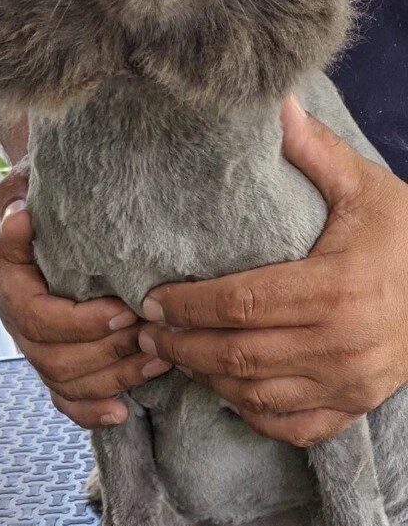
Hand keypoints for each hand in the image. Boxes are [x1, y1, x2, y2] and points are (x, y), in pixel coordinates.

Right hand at [0, 170, 167, 428]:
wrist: (44, 229)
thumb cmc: (45, 216)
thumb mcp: (27, 198)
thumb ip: (20, 206)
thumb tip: (21, 214)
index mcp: (10, 290)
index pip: (38, 320)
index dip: (81, 323)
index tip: (123, 309)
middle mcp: (19, 326)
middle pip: (55, 360)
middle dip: (109, 352)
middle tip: (153, 334)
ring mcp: (38, 351)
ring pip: (68, 383)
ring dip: (115, 377)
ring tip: (159, 359)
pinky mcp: (57, 369)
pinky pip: (67, 403)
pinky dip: (92, 412)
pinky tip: (122, 411)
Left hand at [139, 95, 407, 446]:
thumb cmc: (406, 237)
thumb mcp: (366, 189)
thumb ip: (314, 151)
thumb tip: (274, 100)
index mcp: (337, 289)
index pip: (241, 304)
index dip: (188, 305)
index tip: (150, 297)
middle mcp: (342, 344)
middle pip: (236, 355)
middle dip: (181, 344)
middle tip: (145, 329)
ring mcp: (350, 383)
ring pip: (254, 394)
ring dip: (204, 377)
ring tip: (172, 352)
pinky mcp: (355, 405)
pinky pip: (291, 425)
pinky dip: (249, 412)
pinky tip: (223, 388)